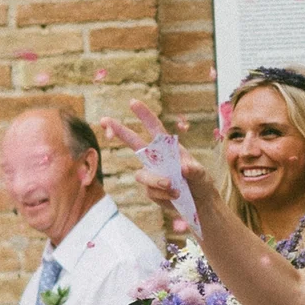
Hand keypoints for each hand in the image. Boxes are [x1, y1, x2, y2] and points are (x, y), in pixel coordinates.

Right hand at [101, 98, 207, 215]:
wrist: (198, 201)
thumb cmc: (200, 182)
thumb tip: (182, 169)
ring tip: (174, 187)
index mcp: (168, 148)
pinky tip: (175, 196)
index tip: (132, 102)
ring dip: (157, 182)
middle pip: (133, 142)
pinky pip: (150, 191)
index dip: (144, 115)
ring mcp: (150, 173)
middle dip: (118, 130)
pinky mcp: (149, 189)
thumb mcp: (201, 174)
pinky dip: (164, 195)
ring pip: (142, 175)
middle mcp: (156, 158)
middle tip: (103, 120)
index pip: (154, 128)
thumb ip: (193, 170)